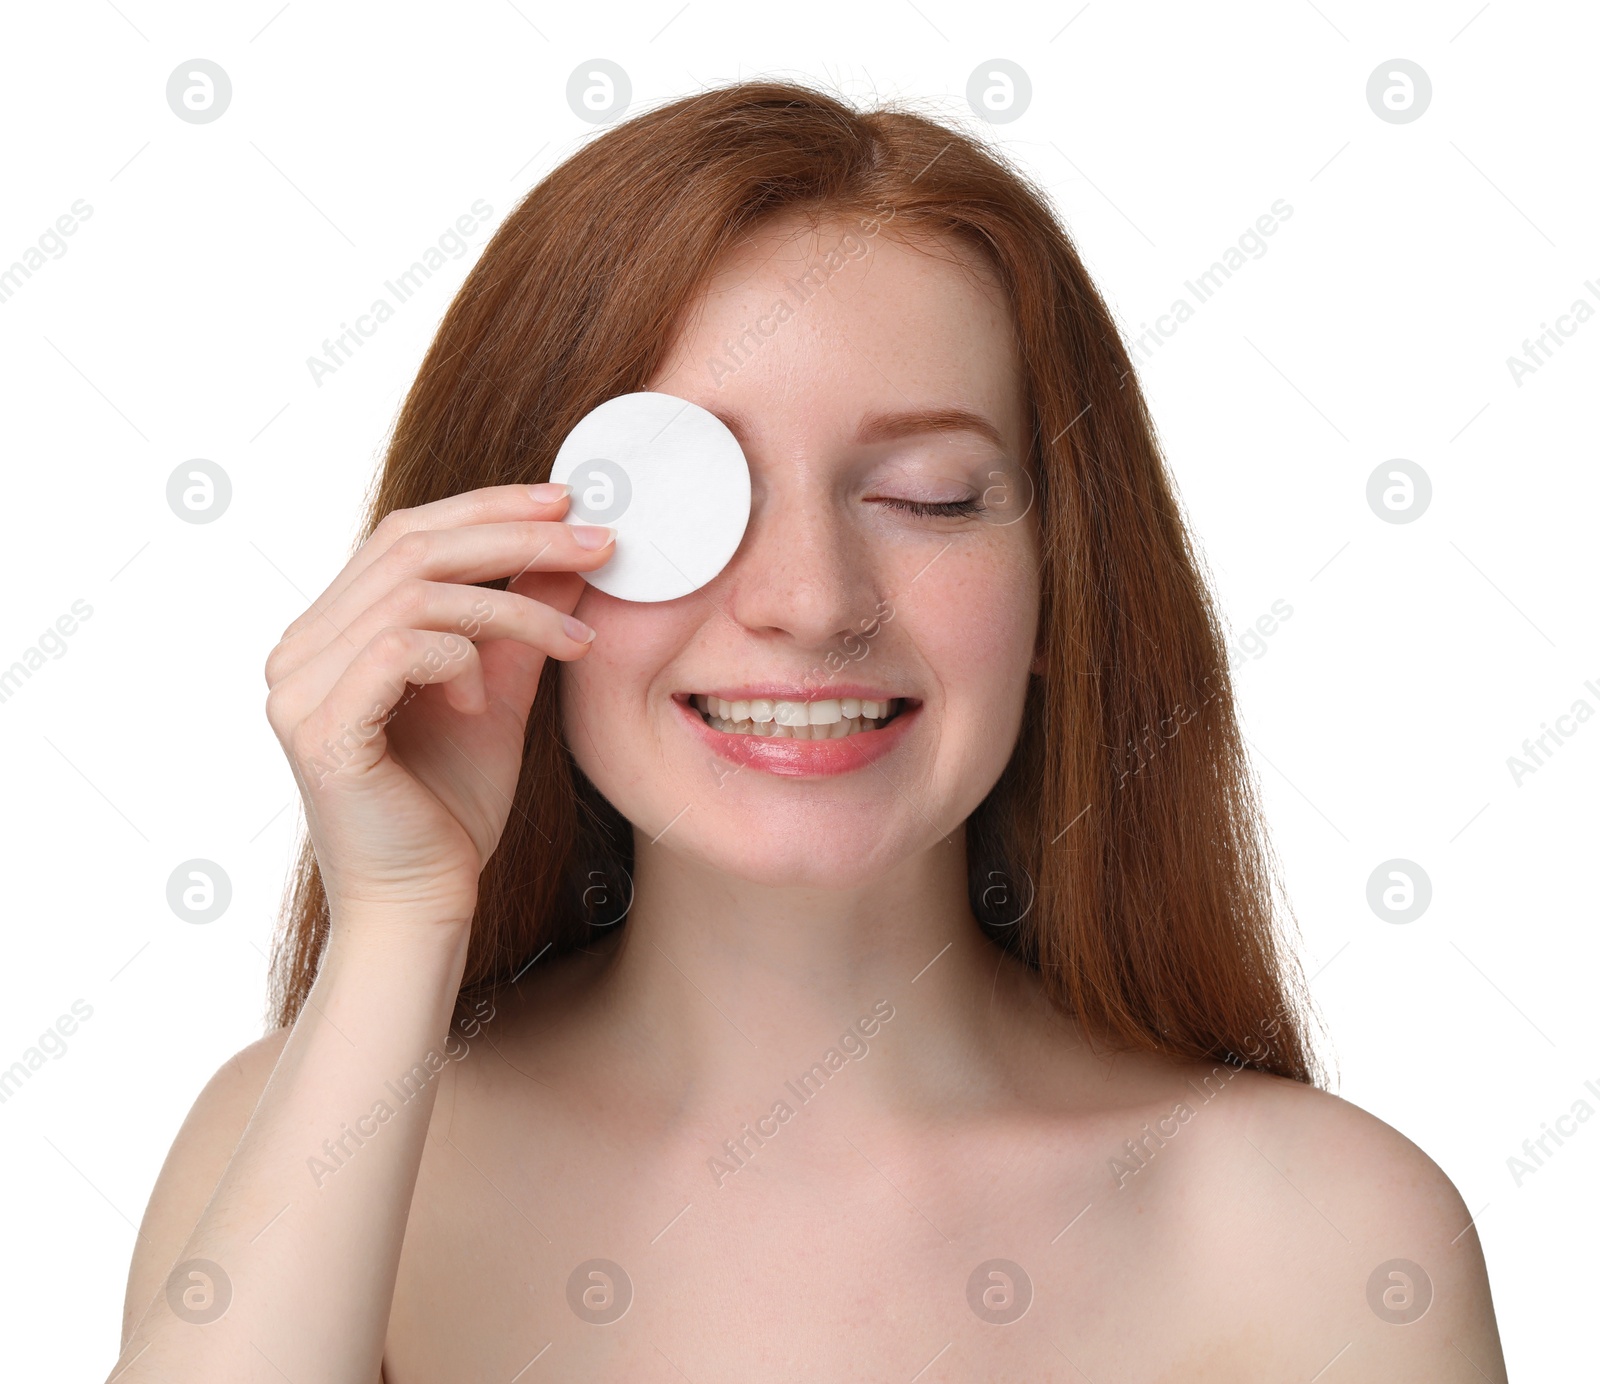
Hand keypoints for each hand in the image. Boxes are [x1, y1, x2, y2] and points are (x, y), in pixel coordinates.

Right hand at [263, 483, 613, 928]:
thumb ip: (522, 621)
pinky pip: (399, 649)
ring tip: (571, 644)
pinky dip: (460, 661)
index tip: (567, 500)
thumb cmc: (451, 808)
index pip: (408, 535)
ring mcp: (299, 687)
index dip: (488, 506)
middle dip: (516, 535)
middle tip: (598, 542)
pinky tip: (483, 702)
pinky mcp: (318, 728)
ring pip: (414, 594)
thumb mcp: (499, 694)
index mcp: (333, 631)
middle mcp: (301, 649)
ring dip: (511, 607)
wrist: (422, 906)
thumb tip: (567, 550)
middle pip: (411, 547)